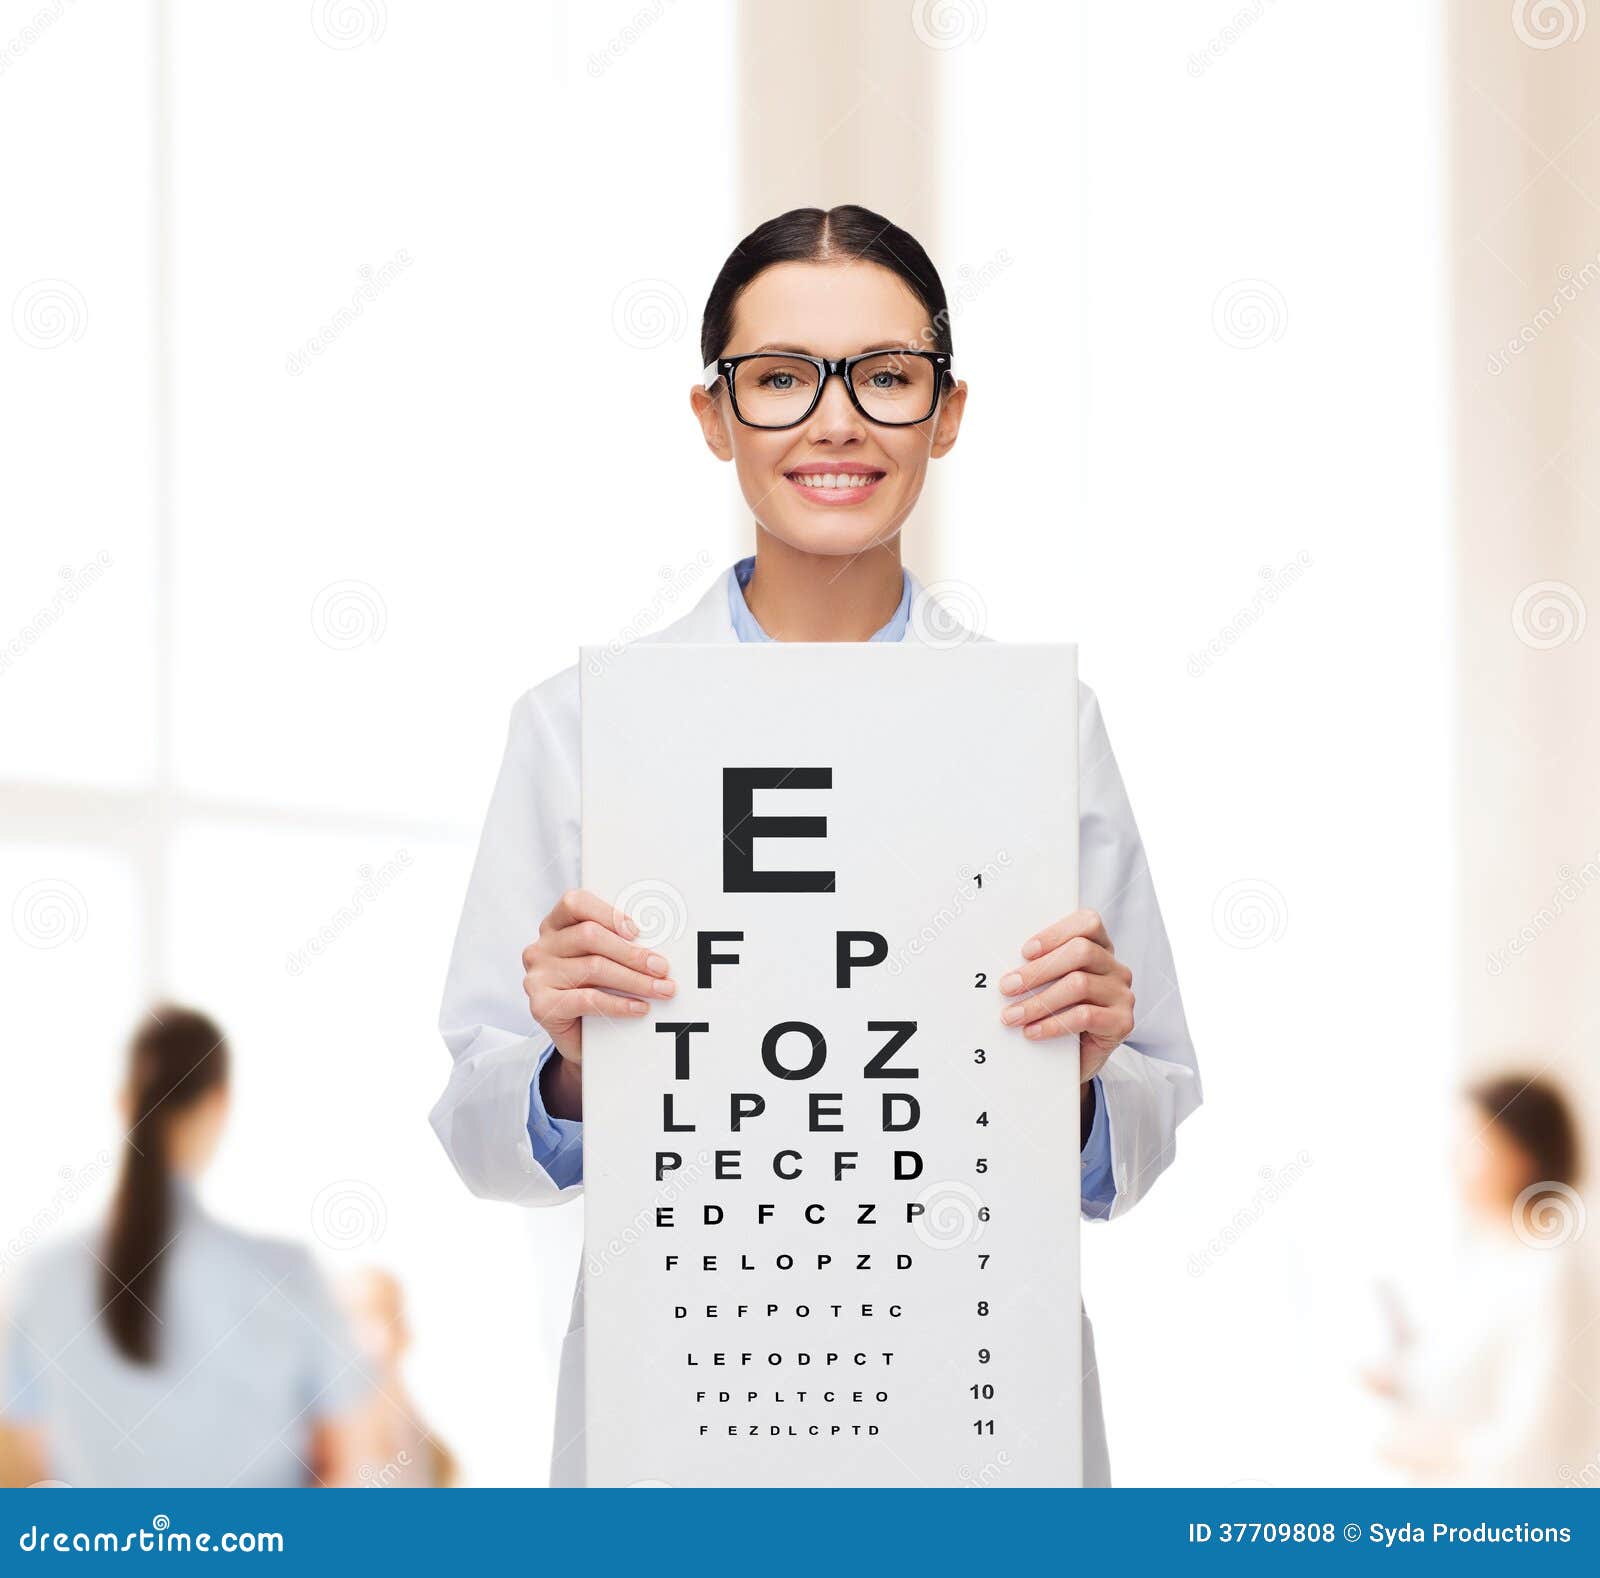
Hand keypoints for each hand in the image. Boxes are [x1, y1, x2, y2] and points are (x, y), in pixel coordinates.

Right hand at [521, 888, 676, 1116]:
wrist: (579, 1040)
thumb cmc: (594, 989)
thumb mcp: (602, 959)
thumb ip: (615, 942)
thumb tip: (656, 942)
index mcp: (554, 926)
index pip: (575, 903)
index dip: (607, 913)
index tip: (637, 931)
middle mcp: (541, 948)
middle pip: (589, 936)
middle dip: (632, 952)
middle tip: (661, 967)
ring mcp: (537, 976)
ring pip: (593, 967)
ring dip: (634, 979)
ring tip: (660, 989)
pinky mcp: (542, 1005)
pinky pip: (588, 999)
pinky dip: (619, 1004)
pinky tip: (639, 1007)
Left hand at [997, 907, 1133, 1083]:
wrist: (1077, 1060)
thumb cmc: (1060, 1014)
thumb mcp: (1052, 985)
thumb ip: (1041, 968)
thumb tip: (1008, 967)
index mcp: (1101, 949)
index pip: (1088, 923)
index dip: (1056, 933)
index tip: (1025, 951)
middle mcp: (1116, 968)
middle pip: (1081, 951)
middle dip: (1038, 970)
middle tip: (1007, 987)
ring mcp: (1123, 995)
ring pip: (1079, 984)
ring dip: (1039, 1001)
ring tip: (1012, 1016)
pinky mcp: (1122, 1022)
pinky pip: (1085, 1017)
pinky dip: (1053, 1023)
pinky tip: (1033, 1031)